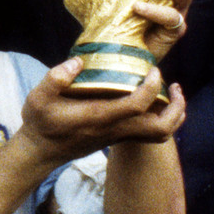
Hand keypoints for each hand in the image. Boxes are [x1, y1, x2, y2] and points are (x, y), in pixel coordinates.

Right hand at [19, 57, 185, 171]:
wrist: (40, 152)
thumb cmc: (40, 124)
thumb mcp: (38, 98)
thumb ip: (56, 78)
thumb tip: (78, 61)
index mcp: (99, 118)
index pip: (137, 106)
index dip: (151, 87)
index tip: (153, 70)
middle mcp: (114, 130)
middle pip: (160, 129)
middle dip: (176, 108)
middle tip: (175, 85)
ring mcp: (118, 136)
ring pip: (160, 135)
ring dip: (173, 116)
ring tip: (173, 93)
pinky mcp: (117, 137)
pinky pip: (150, 133)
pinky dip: (161, 118)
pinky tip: (154, 100)